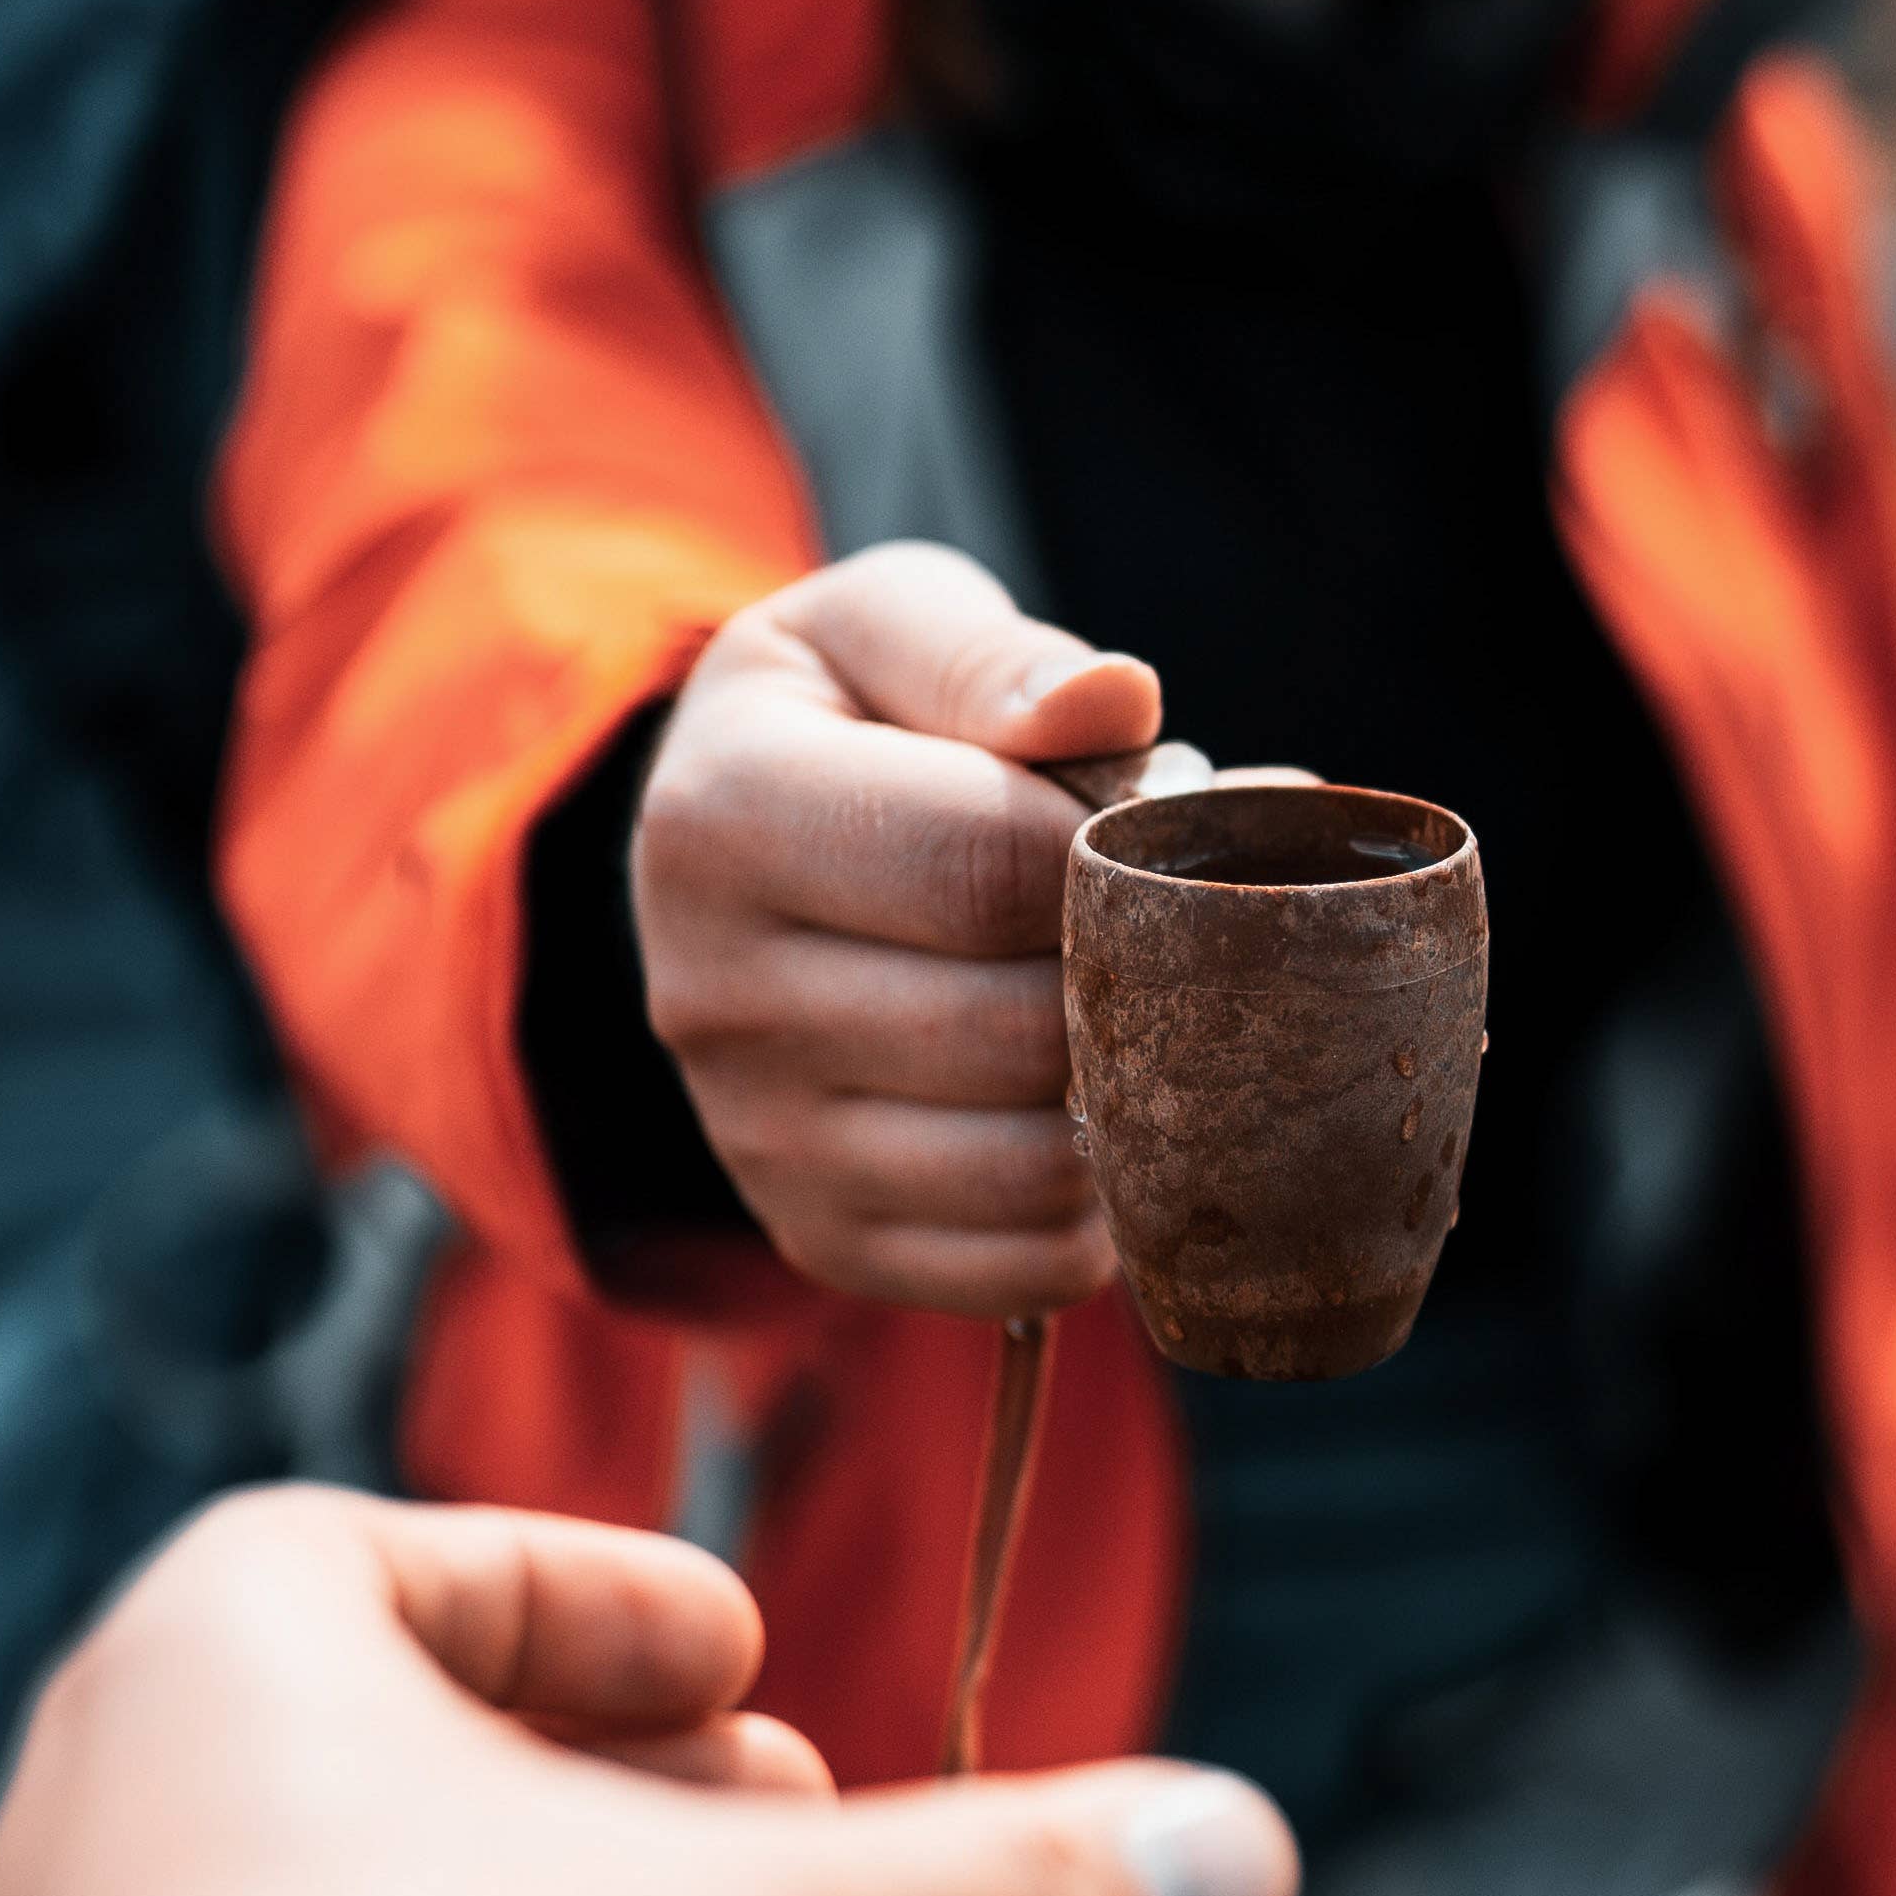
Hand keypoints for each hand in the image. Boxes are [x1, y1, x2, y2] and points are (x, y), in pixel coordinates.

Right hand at [633, 543, 1160, 1315]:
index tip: (1163, 822)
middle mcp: (712, 997)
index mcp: (722, 819)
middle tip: (1182, 926)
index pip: (987, 867)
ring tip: (1151, 1013)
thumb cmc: (843, 723)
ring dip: (1135, 1100)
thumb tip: (1116, 702)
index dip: (1116, 852)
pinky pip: (1017, 1268)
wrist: (726, 858)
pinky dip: (1101, 1208)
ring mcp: (759, 1138)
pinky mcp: (819, 1235)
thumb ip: (991, 656)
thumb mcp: (885, 628)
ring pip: (1031, 1167)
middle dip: (1140, 978)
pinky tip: (1105, 1111)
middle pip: (1019, 1028)